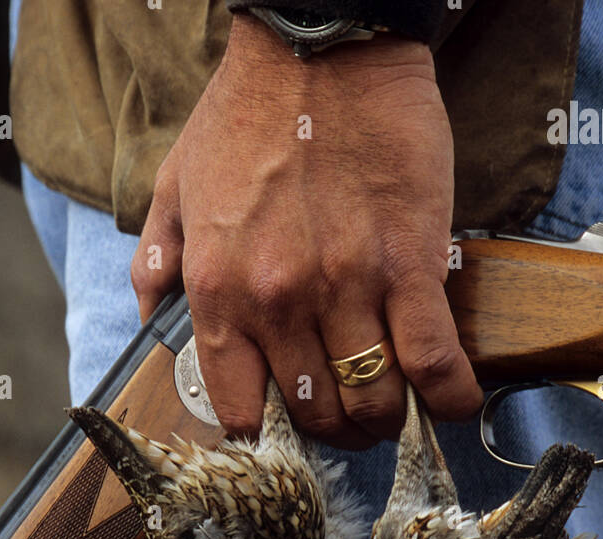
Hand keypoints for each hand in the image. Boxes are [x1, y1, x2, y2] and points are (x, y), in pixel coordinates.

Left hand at [132, 14, 481, 447]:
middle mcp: (278, 301)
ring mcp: (347, 287)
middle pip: (316, 413)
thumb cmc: (248, 111)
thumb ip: (156, 259)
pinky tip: (453, 404)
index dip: (268, 432)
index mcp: (219, 290)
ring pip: (373, 399)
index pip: (241, 407)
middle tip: (350, 418)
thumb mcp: (174, 184)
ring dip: (387, 419)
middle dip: (335, 432)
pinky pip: (432, 359)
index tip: (287, 425)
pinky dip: (448, 395)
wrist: (322, 43)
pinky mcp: (410, 264)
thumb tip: (148, 317)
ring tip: (393, 409)